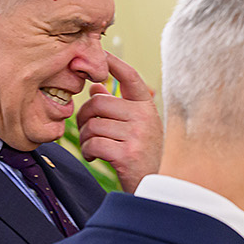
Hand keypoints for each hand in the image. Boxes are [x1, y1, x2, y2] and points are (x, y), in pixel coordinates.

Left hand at [78, 52, 161, 191]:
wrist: (159, 189)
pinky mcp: (127, 154)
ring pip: (92, 125)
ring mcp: (137, 136)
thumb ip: (118, 107)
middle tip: (85, 130)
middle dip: (84, 117)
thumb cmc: (146, 158)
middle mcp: (145, 118)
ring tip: (92, 147)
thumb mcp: (137, 129)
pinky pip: (93, 143)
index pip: (130, 77)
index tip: (100, 54)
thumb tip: (96, 86)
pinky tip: (94, 157)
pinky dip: (88, 151)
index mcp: (148, 108)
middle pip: (98, 103)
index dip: (113, 63)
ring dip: (85, 137)